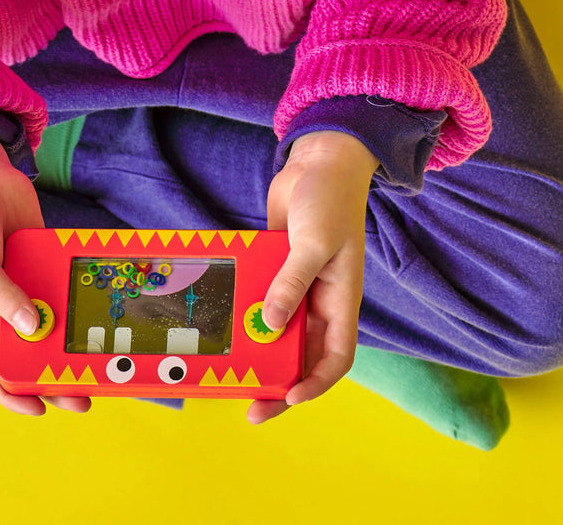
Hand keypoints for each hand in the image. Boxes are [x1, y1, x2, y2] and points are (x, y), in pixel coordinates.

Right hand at [0, 130, 91, 415]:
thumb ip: (1, 294)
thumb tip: (31, 327)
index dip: (13, 395)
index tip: (41, 409)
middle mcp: (3, 307)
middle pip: (30, 354)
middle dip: (55, 376)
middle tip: (87, 392)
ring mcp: (25, 284)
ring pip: (52, 324)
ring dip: (72, 341)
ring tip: (100, 356)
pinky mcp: (42, 261)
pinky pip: (62, 286)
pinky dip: (77, 298)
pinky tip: (101, 307)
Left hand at [248, 131, 379, 424]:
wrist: (319, 160)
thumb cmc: (328, 200)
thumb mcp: (314, 243)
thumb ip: (292, 283)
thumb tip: (270, 324)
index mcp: (341, 300)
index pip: (335, 357)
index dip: (314, 383)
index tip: (287, 396)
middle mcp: (320, 299)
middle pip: (302, 354)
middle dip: (279, 379)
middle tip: (249, 402)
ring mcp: (297, 283)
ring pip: (278, 329)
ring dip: (258, 347)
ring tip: (231, 367)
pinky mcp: (276, 266)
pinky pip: (260, 297)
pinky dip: (245, 309)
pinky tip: (221, 317)